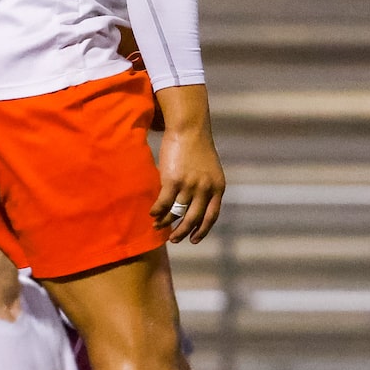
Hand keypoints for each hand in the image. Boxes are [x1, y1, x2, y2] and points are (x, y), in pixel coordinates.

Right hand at [152, 86, 225, 243]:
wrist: (189, 129)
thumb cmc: (198, 148)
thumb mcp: (209, 170)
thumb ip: (206, 187)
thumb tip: (195, 205)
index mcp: (217, 188)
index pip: (211, 216)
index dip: (202, 230)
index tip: (194, 240)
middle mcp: (205, 189)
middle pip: (194, 219)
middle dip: (182, 232)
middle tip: (174, 239)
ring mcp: (189, 186)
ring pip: (176, 213)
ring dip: (166, 222)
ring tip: (158, 227)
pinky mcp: (173, 180)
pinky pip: (163, 203)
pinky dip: (157, 211)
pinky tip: (152, 214)